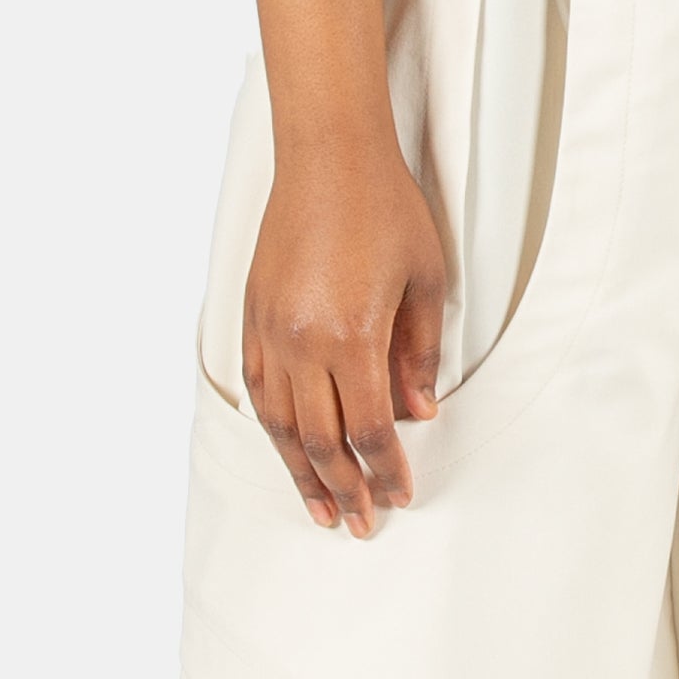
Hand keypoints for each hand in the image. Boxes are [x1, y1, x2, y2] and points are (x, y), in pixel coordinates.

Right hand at [241, 128, 448, 537]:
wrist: (327, 154)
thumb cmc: (384, 208)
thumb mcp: (426, 282)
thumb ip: (420, 354)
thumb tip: (417, 413)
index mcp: (350, 336)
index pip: (366, 430)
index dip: (382, 471)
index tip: (397, 496)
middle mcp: (301, 341)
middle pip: (320, 439)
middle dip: (342, 488)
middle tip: (358, 524)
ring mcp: (270, 329)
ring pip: (280, 422)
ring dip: (300, 470)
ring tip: (318, 507)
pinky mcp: (252, 313)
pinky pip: (258, 386)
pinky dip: (273, 425)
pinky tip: (287, 446)